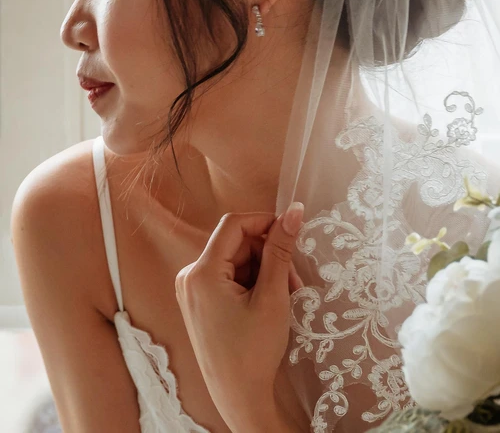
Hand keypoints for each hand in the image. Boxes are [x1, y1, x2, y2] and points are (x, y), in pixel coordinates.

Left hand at [174, 203, 304, 428]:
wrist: (239, 398)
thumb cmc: (254, 351)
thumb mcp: (272, 296)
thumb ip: (280, 249)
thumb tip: (294, 211)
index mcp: (200, 273)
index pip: (234, 225)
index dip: (265, 222)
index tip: (291, 232)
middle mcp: (189, 276)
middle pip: (236, 244)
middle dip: (268, 254)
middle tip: (293, 280)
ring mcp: (192, 290)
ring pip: (235, 260)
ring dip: (263, 270)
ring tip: (285, 296)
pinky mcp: (200, 301)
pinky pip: (229, 276)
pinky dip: (252, 282)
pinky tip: (268, 302)